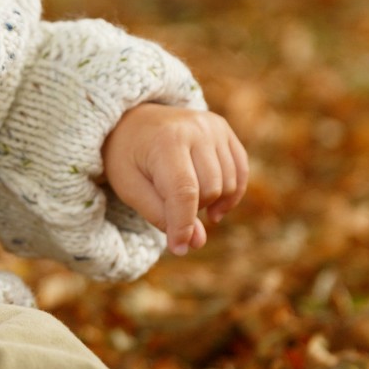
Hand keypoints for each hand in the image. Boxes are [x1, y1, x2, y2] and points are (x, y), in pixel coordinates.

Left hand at [101, 103, 248, 255]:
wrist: (133, 121)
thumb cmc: (128, 158)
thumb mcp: (130, 188)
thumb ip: (161, 216)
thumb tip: (197, 243)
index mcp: (166, 142)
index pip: (184, 192)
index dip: (183, 225)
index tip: (178, 248)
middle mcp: (195, 129)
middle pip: (210, 190)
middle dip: (193, 210)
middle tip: (169, 206)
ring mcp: (213, 127)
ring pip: (228, 184)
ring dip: (210, 202)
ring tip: (185, 200)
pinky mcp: (224, 130)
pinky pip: (240, 171)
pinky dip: (231, 193)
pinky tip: (214, 206)